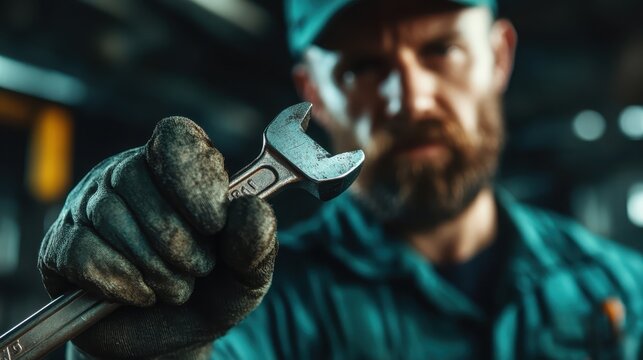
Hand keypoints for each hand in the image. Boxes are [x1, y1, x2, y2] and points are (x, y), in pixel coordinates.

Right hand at [38, 117, 276, 357]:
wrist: (167, 338)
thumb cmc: (209, 292)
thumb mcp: (245, 275)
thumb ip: (257, 245)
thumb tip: (253, 209)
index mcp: (178, 168)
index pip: (175, 138)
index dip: (194, 179)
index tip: (215, 223)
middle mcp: (128, 174)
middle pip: (137, 181)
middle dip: (179, 241)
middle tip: (199, 270)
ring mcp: (88, 206)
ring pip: (109, 217)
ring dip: (154, 268)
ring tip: (175, 288)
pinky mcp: (60, 245)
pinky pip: (82, 251)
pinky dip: (120, 282)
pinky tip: (141, 295)